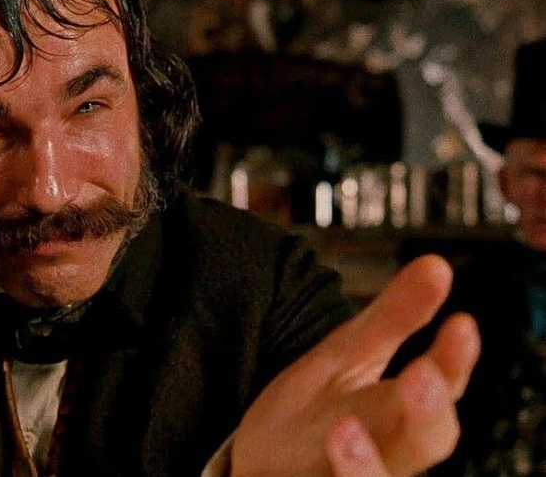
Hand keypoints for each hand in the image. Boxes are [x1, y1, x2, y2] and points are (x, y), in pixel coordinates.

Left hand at [229, 254, 479, 476]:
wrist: (259, 464)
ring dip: (368, 465)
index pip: (440, 387)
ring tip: (345, 430)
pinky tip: (309, 460)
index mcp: (397, 412)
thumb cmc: (314, 413)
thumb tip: (437, 263)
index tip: (461, 324)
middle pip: (424, 442)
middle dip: (427, 413)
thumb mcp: (346, 355)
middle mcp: (385, 452)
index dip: (454, 361)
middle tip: (422, 376)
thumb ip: (391, 317)